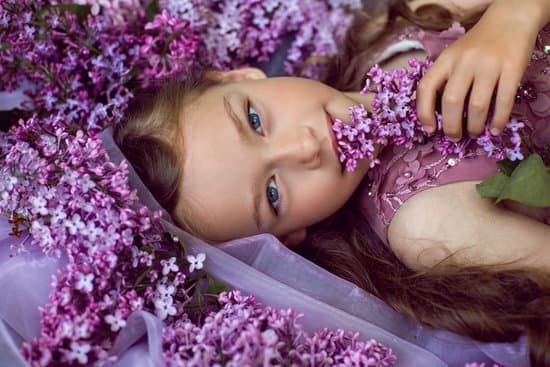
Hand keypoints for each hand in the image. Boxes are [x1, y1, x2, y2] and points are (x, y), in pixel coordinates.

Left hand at [416, 0, 547, 140]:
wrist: (509, 20)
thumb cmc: (476, 46)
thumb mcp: (453, 57)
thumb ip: (444, 80)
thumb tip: (437, 118)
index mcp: (445, 60)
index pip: (426, 88)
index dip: (424, 113)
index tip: (430, 129)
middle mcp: (464, 62)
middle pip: (451, 102)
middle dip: (451, 127)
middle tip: (455, 137)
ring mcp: (488, 65)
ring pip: (476, 106)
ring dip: (474, 127)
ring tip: (474, 133)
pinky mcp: (511, 68)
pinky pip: (503, 101)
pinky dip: (498, 120)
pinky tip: (495, 129)